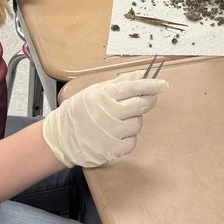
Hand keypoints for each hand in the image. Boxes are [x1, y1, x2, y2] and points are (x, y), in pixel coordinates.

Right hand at [42, 72, 167, 167]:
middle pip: (141, 105)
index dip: (152, 85)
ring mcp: (111, 132)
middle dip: (147, 102)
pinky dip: (128, 138)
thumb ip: (119, 83)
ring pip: (138, 124)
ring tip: (119, 120)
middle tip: (146, 101)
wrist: (60, 138)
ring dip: (134, 121)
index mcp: (103, 96)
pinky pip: (132, 141)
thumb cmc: (77, 112)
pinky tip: (116, 134)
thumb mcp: (95, 91)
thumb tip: (140, 74)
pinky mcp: (112, 149)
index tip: (163, 85)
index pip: (134, 87)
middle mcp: (108, 113)